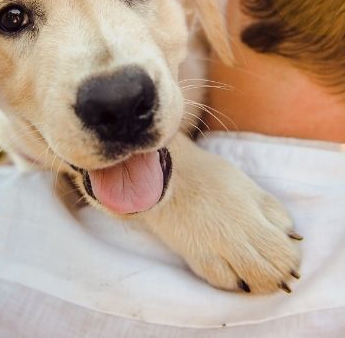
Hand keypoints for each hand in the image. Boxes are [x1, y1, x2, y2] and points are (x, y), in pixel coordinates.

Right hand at [141, 132, 301, 293]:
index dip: (291, 256)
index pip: (284, 250)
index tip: (288, 251)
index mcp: (251, 215)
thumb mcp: (245, 184)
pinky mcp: (196, 258)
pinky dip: (234, 281)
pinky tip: (236, 275)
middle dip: (279, 272)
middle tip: (277, 267)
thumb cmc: (206, 173)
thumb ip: (270, 208)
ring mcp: (215, 250)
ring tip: (259, 273)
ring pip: (250, 281)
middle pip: (271, 270)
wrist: (163, 175)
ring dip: (260, 282)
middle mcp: (236, 237)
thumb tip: (291, 233)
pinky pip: (223, 281)